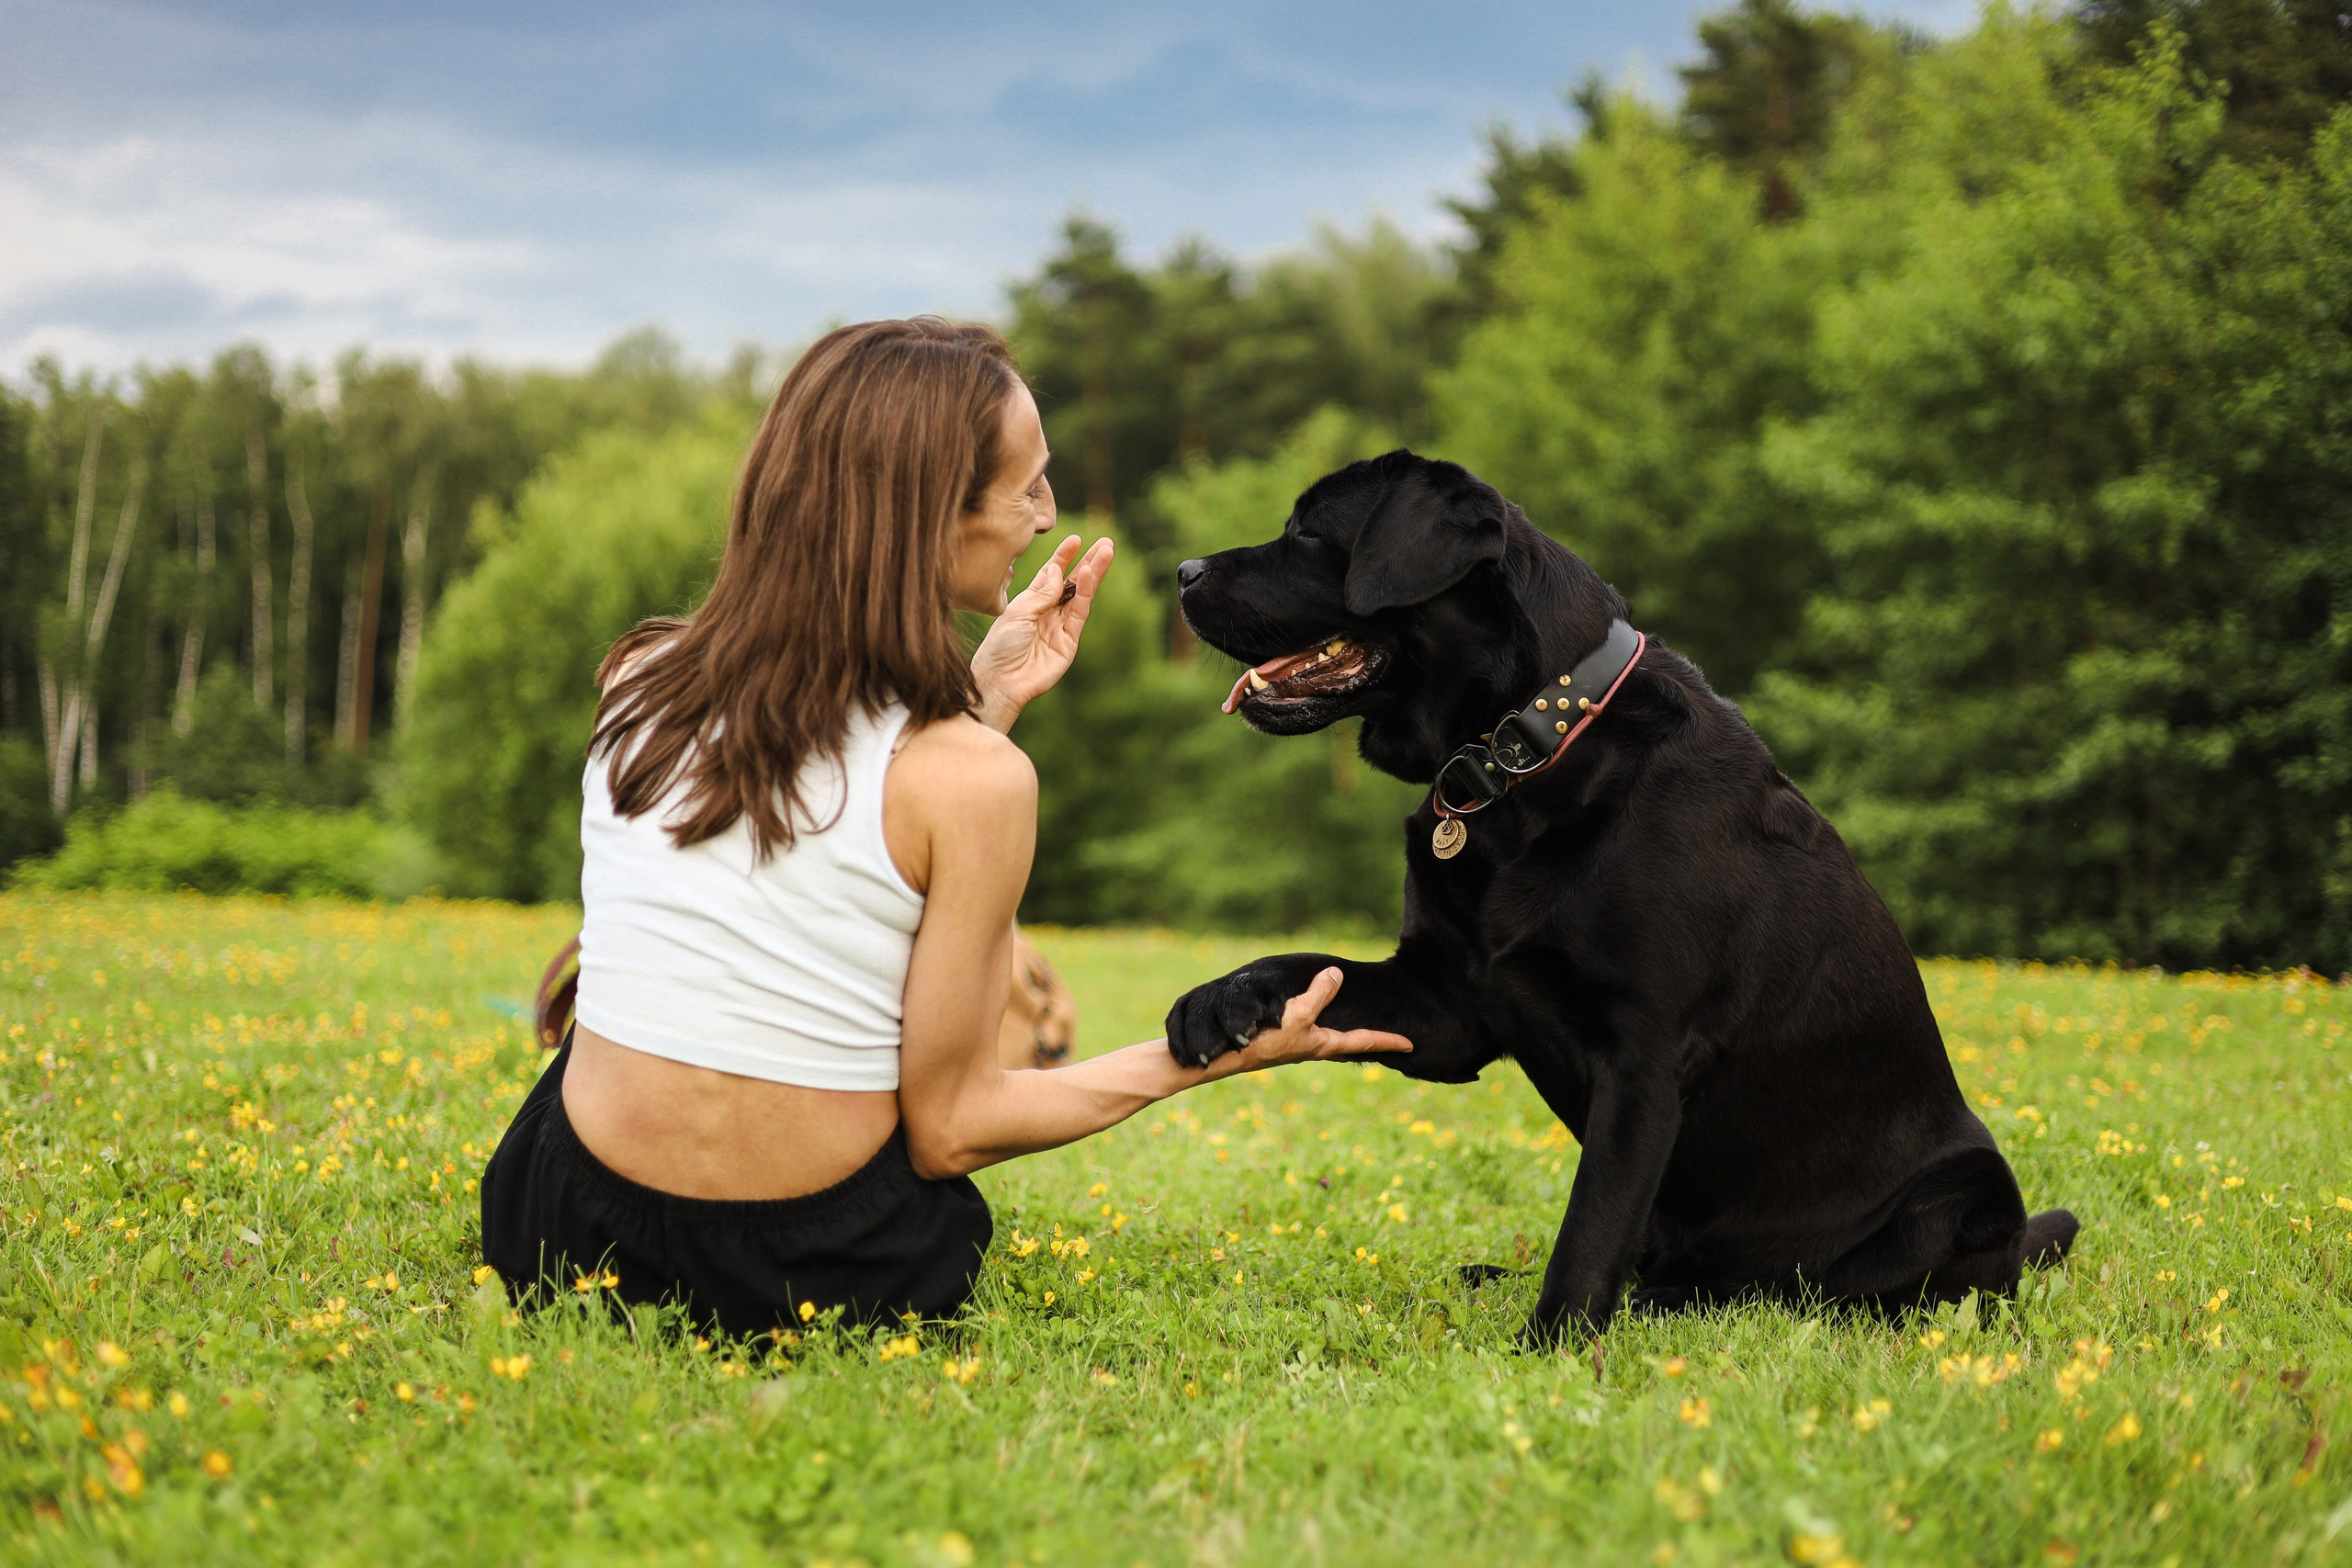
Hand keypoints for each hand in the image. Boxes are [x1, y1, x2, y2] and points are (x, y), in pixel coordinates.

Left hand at [970, 535, 1113, 732]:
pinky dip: (1086, 593)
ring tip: (1106, 552)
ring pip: (1081, 594)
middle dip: (1088, 562)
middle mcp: (1048, 611)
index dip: (1063, 557)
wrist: (1002, 680)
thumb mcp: (1017, 613)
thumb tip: (1057, 571)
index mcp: (1030, 602)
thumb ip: (1040, 594)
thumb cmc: (1001, 647)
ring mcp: (1060, 626)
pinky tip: (1090, 574)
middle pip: (1072, 582)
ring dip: (1094, 573)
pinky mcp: (1070, 641)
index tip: (1075, 539)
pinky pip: (1080, 612)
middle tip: (1105, 542)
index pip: (1051, 574)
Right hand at [1199, 968, 1411, 1078]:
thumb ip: (1318, 995)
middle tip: (1391, 1039)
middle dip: (1370, 1041)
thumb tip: (1336, 975)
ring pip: (1331, 1037)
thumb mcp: (1297, 1016)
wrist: (1225, 1055)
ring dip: (1347, 1035)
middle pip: (1350, 1043)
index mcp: (1323, 1044)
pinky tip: (1315, 1018)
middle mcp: (1314, 1045)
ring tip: (1361, 1031)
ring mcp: (1297, 1043)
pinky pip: (1310, 1029)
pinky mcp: (1280, 1037)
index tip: (1411, 1044)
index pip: (1363, 1041)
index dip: (1388, 1041)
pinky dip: (1321, 1025)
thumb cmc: (1264, 1042)